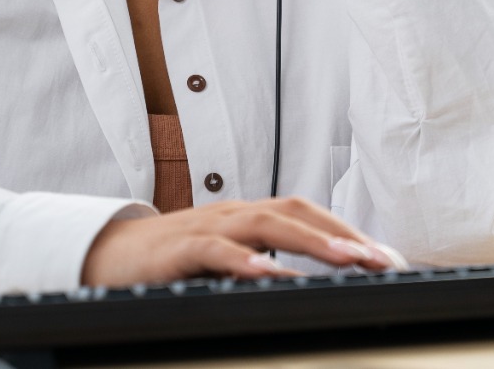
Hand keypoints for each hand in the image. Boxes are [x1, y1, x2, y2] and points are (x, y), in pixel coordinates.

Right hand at [79, 196, 406, 286]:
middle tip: (381, 260)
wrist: (106, 254)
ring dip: (311, 240)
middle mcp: (233, 213)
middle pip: (295, 209)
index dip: (348, 230)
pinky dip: (246, 259)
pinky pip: (215, 250)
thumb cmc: (170, 260)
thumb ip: (263, 263)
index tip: (387, 259)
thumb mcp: (225, 260)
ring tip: (346, 259)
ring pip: (265, 222)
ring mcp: (206, 226)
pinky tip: (271, 272)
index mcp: (248, 215)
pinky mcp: (177, 249)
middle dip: (342, 233)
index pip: (307, 212)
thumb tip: (310, 283)